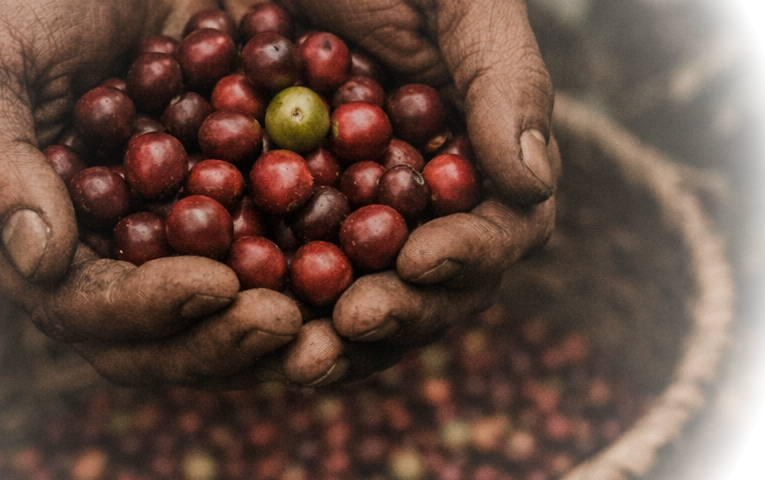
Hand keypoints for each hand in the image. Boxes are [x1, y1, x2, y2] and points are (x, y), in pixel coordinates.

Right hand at [0, 0, 301, 387]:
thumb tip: (39, 261)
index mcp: (33, 237)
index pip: (85, 307)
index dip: (149, 309)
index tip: (216, 286)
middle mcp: (102, 259)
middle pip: (159, 341)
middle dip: (222, 341)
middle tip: (287, 325)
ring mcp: (173, 243)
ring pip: (222, 323)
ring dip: (277, 336)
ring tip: (336, 327)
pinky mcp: (234, 216)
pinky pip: (276, 265)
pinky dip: (315, 279)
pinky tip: (359, 279)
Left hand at [222, 0, 559, 382]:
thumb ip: (505, 78)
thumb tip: (532, 182)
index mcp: (472, 161)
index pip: (497, 232)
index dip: (467, 255)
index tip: (420, 258)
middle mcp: (416, 205)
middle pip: (427, 290)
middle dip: (396, 314)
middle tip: (353, 321)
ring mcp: (344, 221)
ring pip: (352, 303)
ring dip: (329, 339)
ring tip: (297, 357)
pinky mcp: (272, 223)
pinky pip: (274, 281)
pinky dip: (259, 307)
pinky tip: (231, 317)